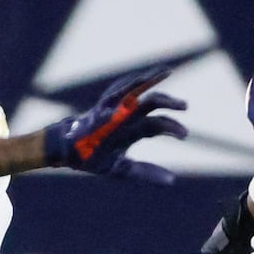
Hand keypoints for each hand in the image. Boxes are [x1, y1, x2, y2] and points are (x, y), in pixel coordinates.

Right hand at [41, 66, 186, 181]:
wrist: (68, 152)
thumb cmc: (94, 157)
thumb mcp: (122, 169)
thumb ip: (146, 172)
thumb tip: (172, 181)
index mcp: (132, 130)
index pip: (157, 124)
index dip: (172, 127)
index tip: (184, 135)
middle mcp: (126, 117)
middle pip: (152, 104)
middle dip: (170, 103)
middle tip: (185, 106)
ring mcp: (115, 110)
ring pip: (138, 93)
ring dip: (153, 84)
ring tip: (168, 72)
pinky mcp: (102, 106)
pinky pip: (118, 91)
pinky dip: (132, 83)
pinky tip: (146, 76)